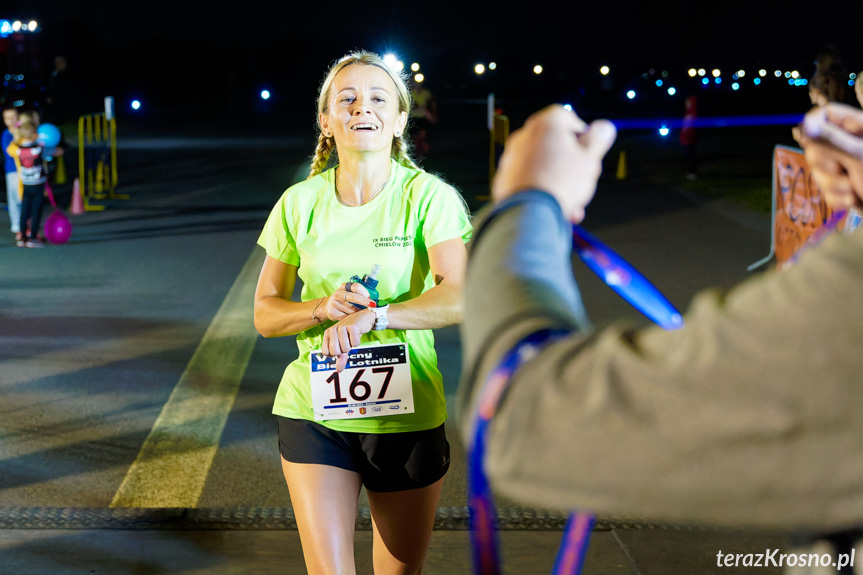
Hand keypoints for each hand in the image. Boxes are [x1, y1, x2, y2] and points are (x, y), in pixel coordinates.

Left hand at [321, 309, 375, 371]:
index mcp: (328, 333)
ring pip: (346, 348)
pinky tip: (357, 333)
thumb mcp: (344, 345)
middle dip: (344, 350)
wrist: (363, 318)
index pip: (327, 353)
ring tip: (352, 337)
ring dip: (352, 345)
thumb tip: (338, 370)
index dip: (336, 353)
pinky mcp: (352, 327)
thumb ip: (341, 357)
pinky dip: (358, 341)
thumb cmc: (351, 332)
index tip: (340, 346)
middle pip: (336, 352)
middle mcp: (333, 330)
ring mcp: (342, 327)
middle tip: (347, 341)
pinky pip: (355, 344)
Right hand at [323, 281, 375, 321]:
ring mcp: (334, 302)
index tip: (370, 297)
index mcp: (344, 286)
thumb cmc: (343, 300)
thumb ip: (359, 295)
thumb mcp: (349, 294)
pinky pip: (346, 317)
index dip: (365, 292)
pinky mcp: (332, 312)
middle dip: (365, 302)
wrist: (327, 306)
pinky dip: (352, 319)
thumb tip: (373, 302)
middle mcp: (338, 293)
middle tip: (373, 306)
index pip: (356, 286)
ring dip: (358, 313)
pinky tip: (353, 319)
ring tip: (361, 314)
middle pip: (354, 297)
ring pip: (351, 310)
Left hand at [492, 105, 616, 221]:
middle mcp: (525, 135)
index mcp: (546, 124)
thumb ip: (598, 140)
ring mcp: (511, 156)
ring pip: (540, 163)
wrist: (528, 213)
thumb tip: (604, 127)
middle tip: (581, 179)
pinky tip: (553, 205)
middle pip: (553, 142)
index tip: (588, 149)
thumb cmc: (560, 184)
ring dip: (556, 178)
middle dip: (569, 161)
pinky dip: (539, 188)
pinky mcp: (504, 177)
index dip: (581, 133)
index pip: (567, 116)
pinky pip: (527, 178)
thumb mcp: (590, 159)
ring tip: (571, 201)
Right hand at [795, 103, 862, 209]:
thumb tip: (805, 123)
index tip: (811, 138)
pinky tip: (852, 200)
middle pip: (814, 147)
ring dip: (833, 185)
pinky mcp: (844, 187)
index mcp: (858, 128)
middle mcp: (849, 144)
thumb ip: (832, 140)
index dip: (813, 124)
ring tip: (853, 188)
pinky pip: (826, 191)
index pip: (824, 115)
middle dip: (824, 165)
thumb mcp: (861, 156)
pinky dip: (837, 198)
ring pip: (818, 173)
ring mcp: (846, 166)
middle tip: (842, 170)